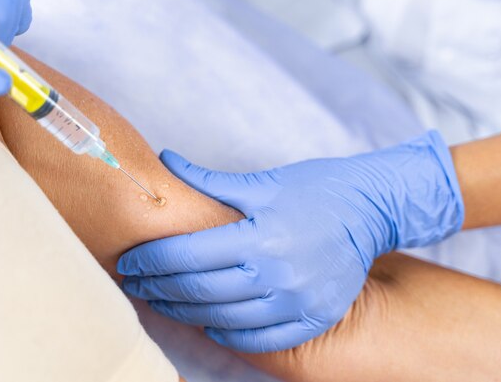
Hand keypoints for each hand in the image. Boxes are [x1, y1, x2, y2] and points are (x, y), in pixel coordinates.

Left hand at [118, 131, 463, 352]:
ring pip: (223, 318)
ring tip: (161, 303)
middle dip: (157, 288)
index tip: (128, 261)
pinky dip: (228, 334)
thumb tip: (166, 162)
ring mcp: (297, 302)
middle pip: (199, 291)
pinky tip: (208, 323)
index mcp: (259, 235)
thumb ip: (209, 181)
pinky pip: (261, 339)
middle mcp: (276, 274)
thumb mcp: (262, 182)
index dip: (150, 261)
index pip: (187, 257)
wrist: (373, 208)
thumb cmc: (316, 188)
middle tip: (134, 284)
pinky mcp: (314, 318)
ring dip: (184, 312)